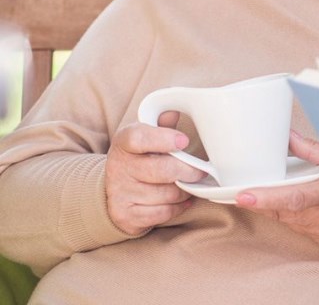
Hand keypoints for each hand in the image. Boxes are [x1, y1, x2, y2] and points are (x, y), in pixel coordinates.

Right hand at [105, 114, 205, 234]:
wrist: (113, 189)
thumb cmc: (140, 157)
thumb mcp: (147, 135)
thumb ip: (162, 122)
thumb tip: (177, 108)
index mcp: (124, 142)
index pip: (138, 138)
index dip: (163, 139)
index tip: (184, 141)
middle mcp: (119, 167)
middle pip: (161, 170)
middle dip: (188, 171)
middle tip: (200, 171)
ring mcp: (120, 192)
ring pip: (166, 194)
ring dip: (184, 191)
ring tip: (188, 185)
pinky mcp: (126, 214)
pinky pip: (162, 213)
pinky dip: (177, 207)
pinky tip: (179, 200)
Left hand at [234, 131, 318, 251]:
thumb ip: (314, 151)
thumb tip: (288, 140)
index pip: (294, 198)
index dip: (267, 198)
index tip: (244, 196)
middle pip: (282, 208)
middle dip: (264, 197)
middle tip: (249, 186)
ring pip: (287, 218)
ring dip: (281, 204)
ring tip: (291, 188)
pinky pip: (298, 225)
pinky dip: (294, 213)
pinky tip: (304, 203)